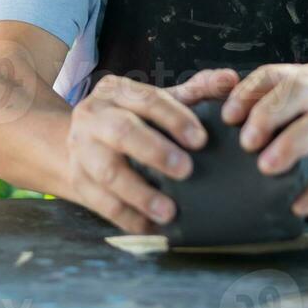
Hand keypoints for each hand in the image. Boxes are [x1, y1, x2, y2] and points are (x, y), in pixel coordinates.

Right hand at [65, 69, 236, 232]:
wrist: (78, 140)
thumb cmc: (131, 119)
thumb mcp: (157, 100)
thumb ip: (195, 90)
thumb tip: (230, 79)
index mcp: (116, 91)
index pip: (148, 100)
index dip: (175, 118)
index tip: (200, 140)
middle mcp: (93, 117)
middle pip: (122, 132)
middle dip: (155, 151)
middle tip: (186, 170)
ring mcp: (81, 151)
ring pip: (108, 173)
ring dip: (140, 194)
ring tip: (169, 211)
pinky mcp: (78, 182)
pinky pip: (102, 204)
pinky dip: (128, 218)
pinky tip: (152, 228)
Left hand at [222, 62, 307, 215]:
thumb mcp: (296, 119)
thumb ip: (263, 110)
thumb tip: (217, 109)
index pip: (274, 74)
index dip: (248, 92)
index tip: (226, 117)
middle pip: (297, 91)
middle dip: (267, 114)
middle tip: (245, 143)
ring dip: (290, 145)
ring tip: (266, 168)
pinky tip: (299, 205)